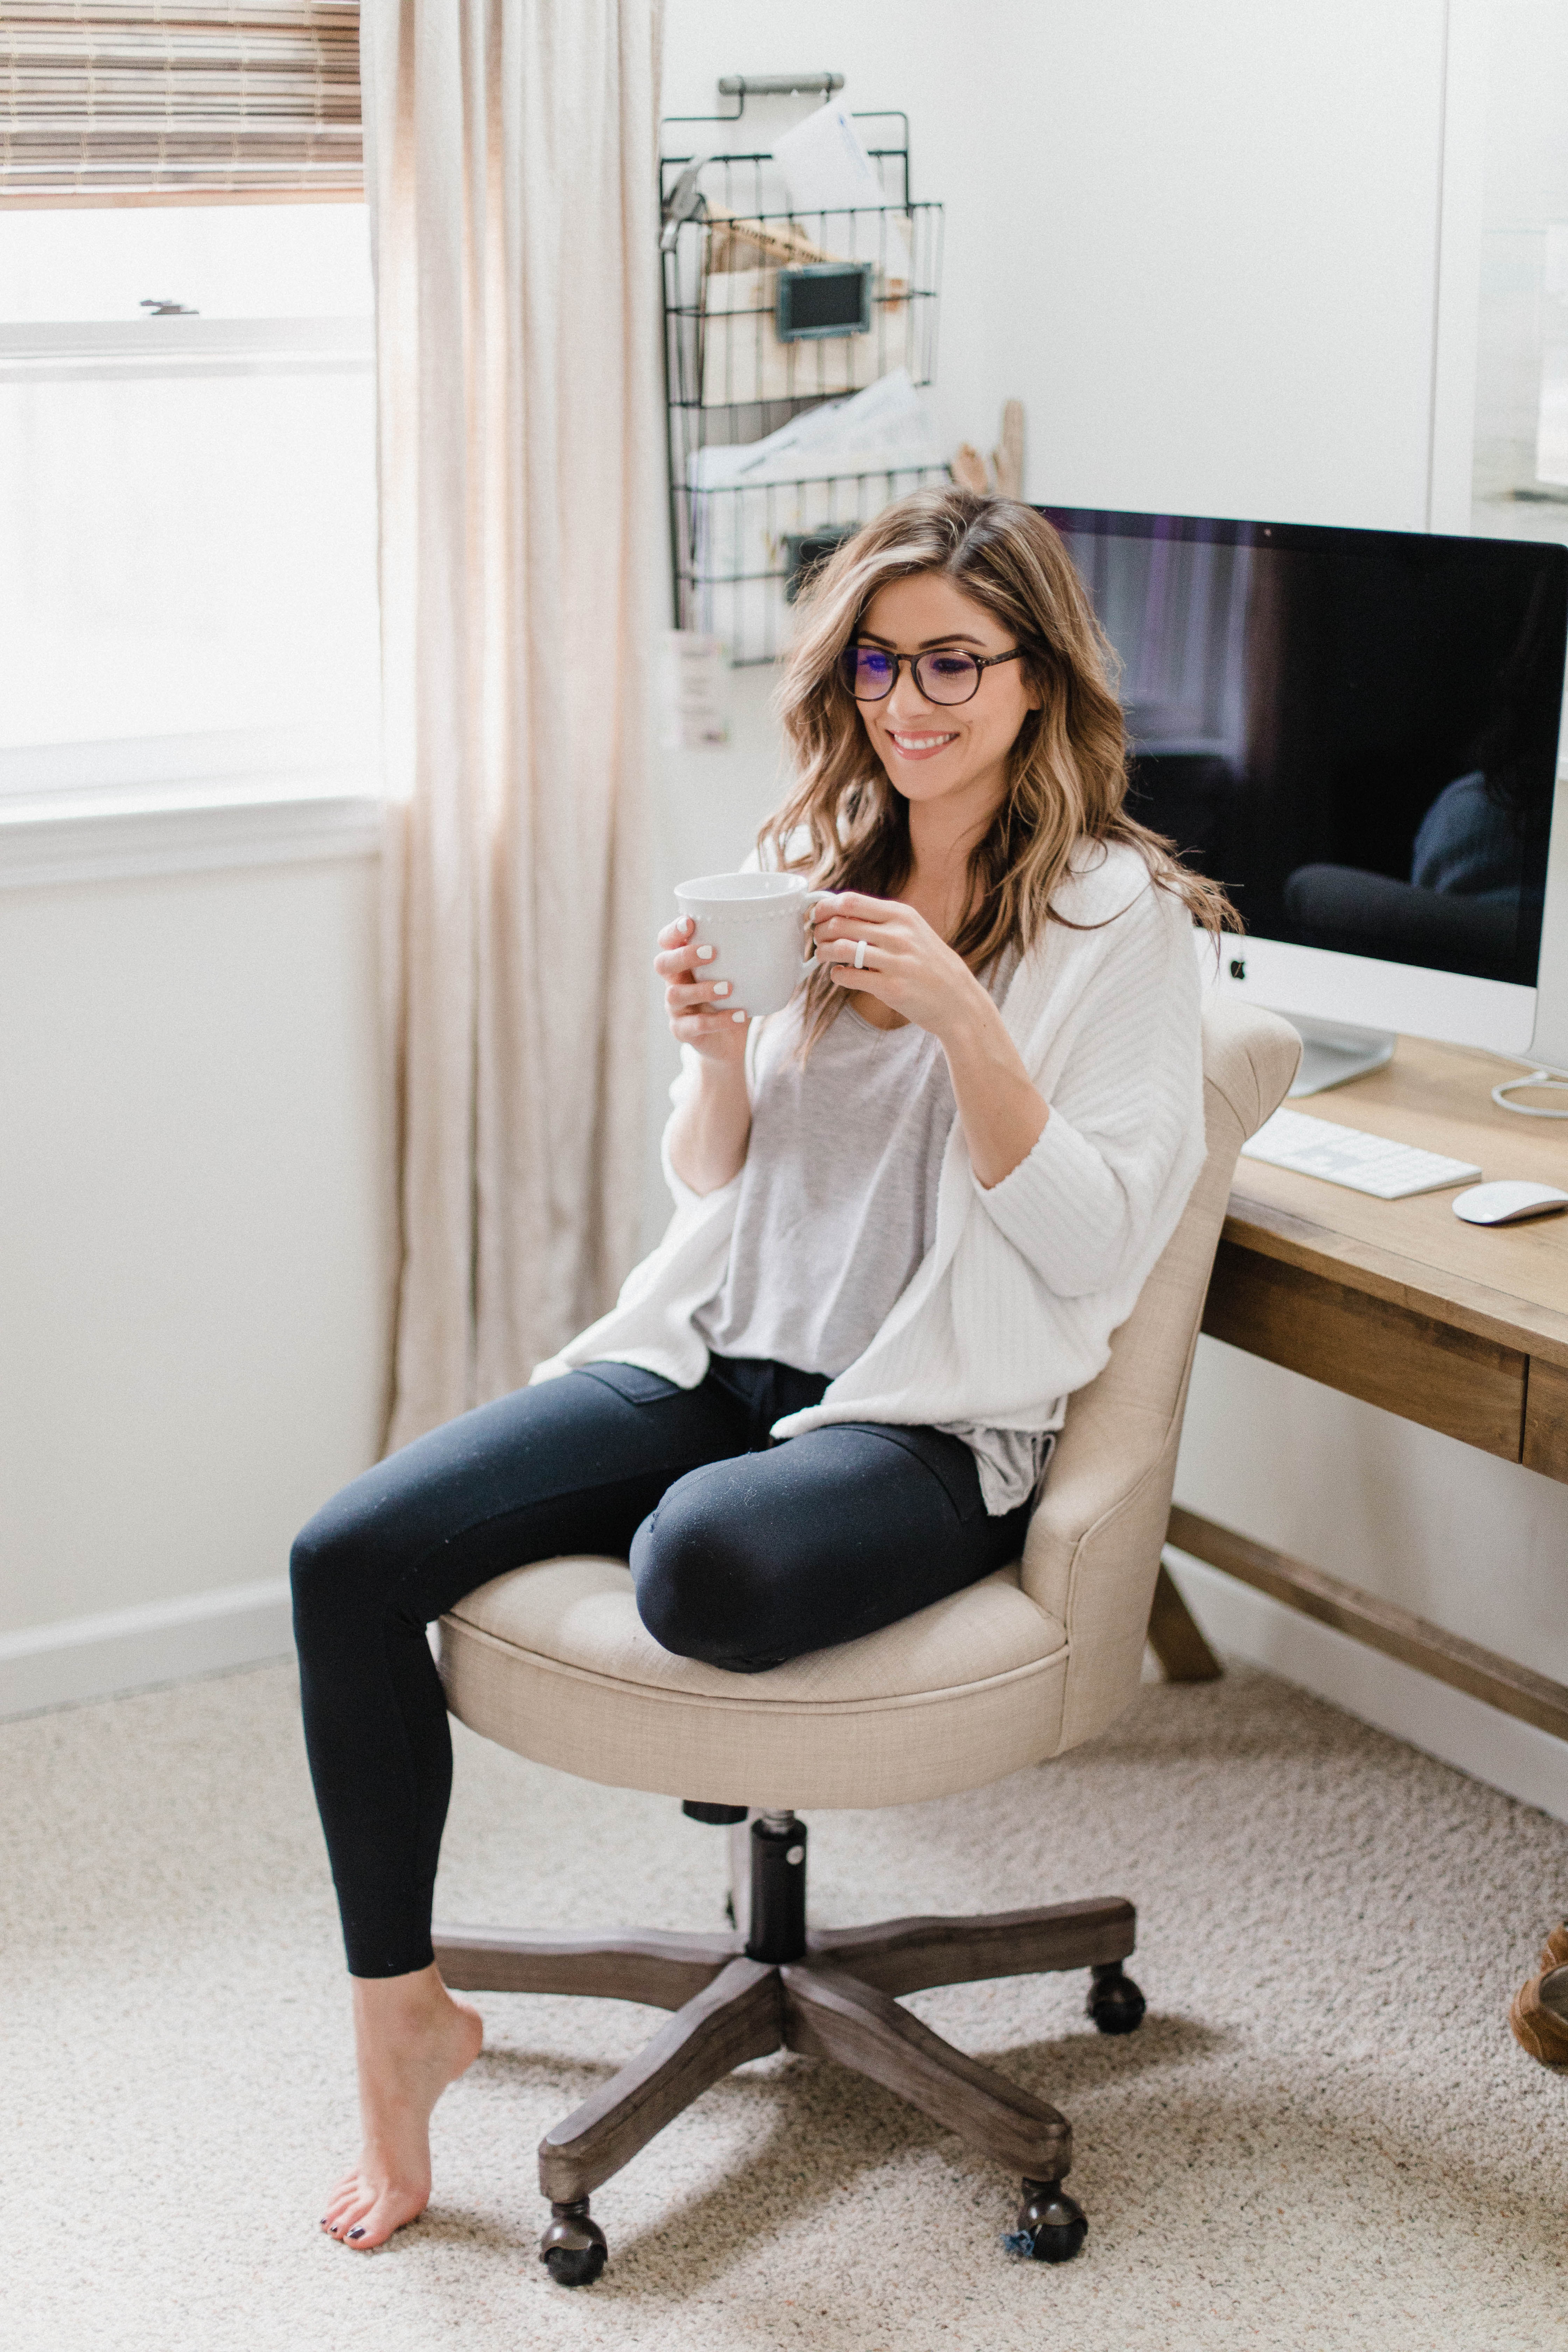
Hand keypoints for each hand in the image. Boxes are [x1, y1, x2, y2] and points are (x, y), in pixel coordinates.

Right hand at [655, 915, 750, 1066]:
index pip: (666, 941)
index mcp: (684, 962)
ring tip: (729, 987)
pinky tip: (740, 1015)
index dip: (673, 931)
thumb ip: (755, 952)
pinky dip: (719, 1020)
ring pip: (675, 995)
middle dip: (685, 955)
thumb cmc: (735, 998)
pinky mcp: (683, 1031)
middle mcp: (674, 982)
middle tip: (712, 952)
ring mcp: (675, 1008)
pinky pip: (695, 1026)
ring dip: (703, 989)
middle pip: (663, 964)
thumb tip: (796, 927)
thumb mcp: (741, 973)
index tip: (690, 922)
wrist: (729, 1042)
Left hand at [808, 892, 990, 1041]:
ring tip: (823, 956)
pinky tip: (840, 975)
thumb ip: (882, 920)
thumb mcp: (913, 931)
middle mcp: (899, 934)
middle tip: (817, 938)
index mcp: (902, 915)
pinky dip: (837, 975)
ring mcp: (896, 961)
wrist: (958, 1000)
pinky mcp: (891, 987)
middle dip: (820, 931)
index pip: (851, 901)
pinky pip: (849, 976)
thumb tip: (840, 912)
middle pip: (840, 923)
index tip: (817, 915)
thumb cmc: (930, 964)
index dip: (825, 907)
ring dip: (823, 952)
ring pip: (840, 949)